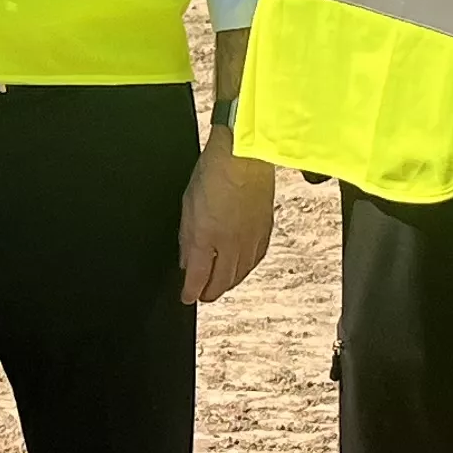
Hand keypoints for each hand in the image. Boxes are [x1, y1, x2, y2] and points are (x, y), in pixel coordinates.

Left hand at [179, 135, 273, 305]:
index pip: (198, 277)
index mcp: (208, 237)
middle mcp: (231, 244)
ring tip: (219, 286)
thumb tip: (187, 260)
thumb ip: (187, 238)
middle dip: (210, 292)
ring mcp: (251, 239)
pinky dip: (246, 269)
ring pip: (240, 274)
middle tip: (202, 295)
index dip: (191, 292)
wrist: (246, 155)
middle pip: (222, 282)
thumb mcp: (188, 205)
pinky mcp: (265, 231)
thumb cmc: (215, 171)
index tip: (187, 296)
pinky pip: (256, 260)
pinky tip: (241, 268)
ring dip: (228, 284)